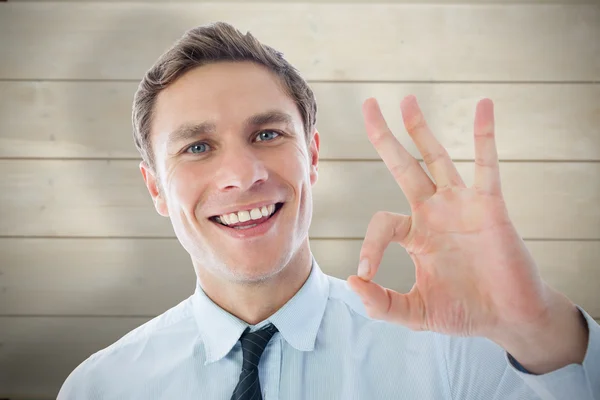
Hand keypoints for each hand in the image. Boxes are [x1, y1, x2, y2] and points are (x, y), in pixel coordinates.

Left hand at [347, 95, 554, 338]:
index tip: (367, 272)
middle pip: (403, 165)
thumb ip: (383, 304)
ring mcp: (461, 205)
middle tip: (368, 104)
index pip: (382, 223)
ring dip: (421, 128)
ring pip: (437, 157)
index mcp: (414, 233)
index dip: (369, 245)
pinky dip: (485, 135)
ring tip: (407, 99)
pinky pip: (487, 165)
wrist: (507, 317)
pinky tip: (483, 106)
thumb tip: (353, 282)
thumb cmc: (463, 311)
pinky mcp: (490, 206)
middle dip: (385, 136)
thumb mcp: (416, 312)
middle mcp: (434, 211)